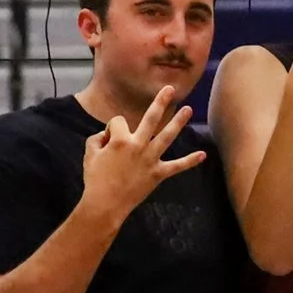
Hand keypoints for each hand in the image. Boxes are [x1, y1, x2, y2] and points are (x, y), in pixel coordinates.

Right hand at [80, 87, 203, 227]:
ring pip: (167, 136)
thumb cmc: (95, 178)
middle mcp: (138, 145)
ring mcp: (150, 159)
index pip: (118, 122)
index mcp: (120, 139)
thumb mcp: (89, 153)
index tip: (108, 140)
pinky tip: (203, 155)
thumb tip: (107, 135)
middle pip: (151, 118)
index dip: (112, 129)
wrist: (105, 203)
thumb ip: (97, 139)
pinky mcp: (158, 174)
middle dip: (160, 101)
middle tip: (170, 88)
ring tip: (188, 109)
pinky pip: (177, 167)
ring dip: (178, 122)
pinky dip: (190, 161)